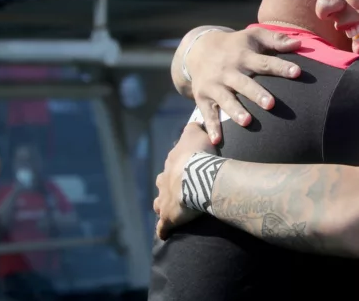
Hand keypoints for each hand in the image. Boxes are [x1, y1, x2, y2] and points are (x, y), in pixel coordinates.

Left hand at [153, 123, 215, 238]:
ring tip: (171, 211)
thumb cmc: (199, 155)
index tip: (186, 169)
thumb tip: (195, 123)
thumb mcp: (196, 133)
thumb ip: (193, 128)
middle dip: (168, 187)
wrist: (196, 176)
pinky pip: (164, 227)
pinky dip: (164, 230)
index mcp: (172, 163)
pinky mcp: (169, 218)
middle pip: (162, 184)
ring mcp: (164, 200)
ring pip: (159, 204)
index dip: (179, 167)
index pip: (172, 164)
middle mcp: (164, 181)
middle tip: (178, 190)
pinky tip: (165, 235)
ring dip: (163, 207)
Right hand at [187, 27, 301, 142]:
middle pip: (244, 84)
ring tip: (247, 122)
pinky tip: (217, 141)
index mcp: (244, 56)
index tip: (297, 72)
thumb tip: (299, 44)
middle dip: (257, 94)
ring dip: (235, 111)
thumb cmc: (236, 45)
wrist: (198, 50)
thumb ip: (276, 40)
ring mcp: (215, 85)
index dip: (281, 67)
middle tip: (271, 104)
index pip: (265, 63)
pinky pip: (207, 114)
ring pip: (226, 100)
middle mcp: (229, 71)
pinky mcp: (203, 97)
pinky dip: (211, 128)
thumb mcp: (253, 36)